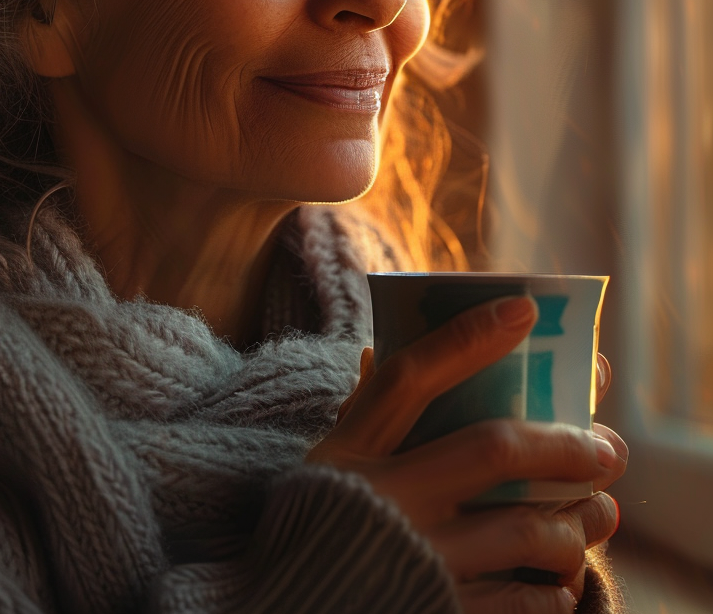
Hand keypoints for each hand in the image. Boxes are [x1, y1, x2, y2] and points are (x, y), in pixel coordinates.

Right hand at [307, 296, 627, 612]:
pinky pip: (514, 602)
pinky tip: (561, 581)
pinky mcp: (433, 607)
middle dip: (561, 442)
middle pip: (490, 448)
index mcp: (350, 448)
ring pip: (520, 529)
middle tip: (606, 446)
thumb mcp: (330, 459)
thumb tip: (376, 348)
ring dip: (574, 522)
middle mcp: (383, 496)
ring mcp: (411, 554)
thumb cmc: (320, 516)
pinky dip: (549, 593)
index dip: (467, 338)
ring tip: (601, 514)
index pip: (410, 376)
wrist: (287, 605)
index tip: (523, 309)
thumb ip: (361, 411)